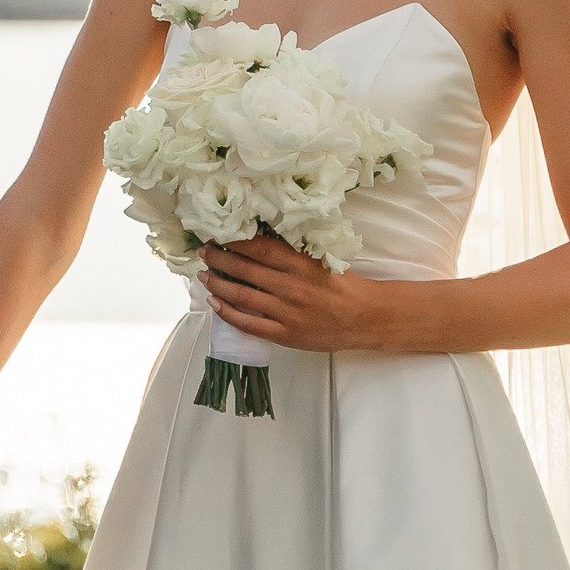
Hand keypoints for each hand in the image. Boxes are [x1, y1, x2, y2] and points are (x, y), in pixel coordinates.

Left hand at [201, 235, 386, 355]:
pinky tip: (215, 303)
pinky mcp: (285, 333)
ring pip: (241, 295)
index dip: (234, 240)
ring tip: (204, 276)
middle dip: (218, 259)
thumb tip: (259, 240)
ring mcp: (286, 312)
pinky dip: (228, 313)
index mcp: (301, 264)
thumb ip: (294, 253)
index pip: (259, 247)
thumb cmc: (344, 287)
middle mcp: (291, 286)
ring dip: (217, 284)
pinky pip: (248, 323)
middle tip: (204, 252)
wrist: (366, 318)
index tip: (219, 235)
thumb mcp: (322, 260)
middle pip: (244, 268)